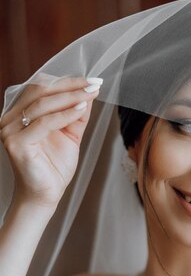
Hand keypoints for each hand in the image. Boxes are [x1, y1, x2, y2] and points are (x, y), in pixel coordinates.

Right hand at [0, 75, 101, 208]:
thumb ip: (76, 114)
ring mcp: (10, 130)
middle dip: (70, 85)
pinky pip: (44, 122)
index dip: (66, 81)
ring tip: (90, 94)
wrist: (46, 195)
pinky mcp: (17, 143)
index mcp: (19, 112)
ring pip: (42, 104)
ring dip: (70, 97)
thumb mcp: (70, 135)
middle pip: (40, 90)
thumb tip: (88, 92)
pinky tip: (81, 109)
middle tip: (94, 83)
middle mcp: (10, 118)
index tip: (92, 80)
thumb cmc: (54, 167)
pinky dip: (64, 114)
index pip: (41, 87)